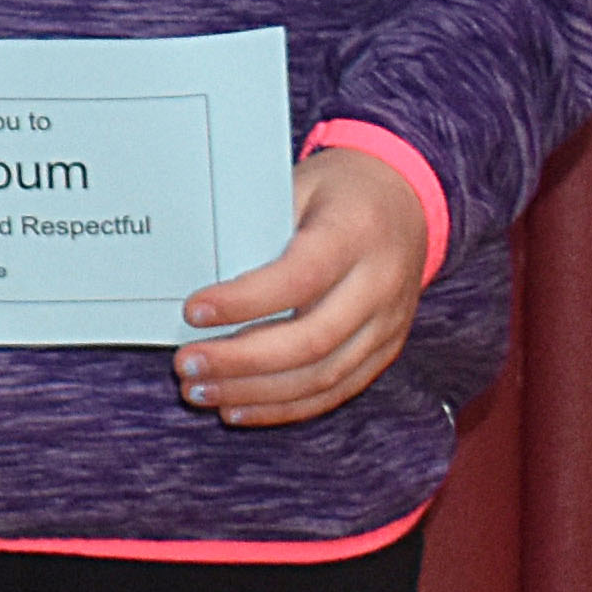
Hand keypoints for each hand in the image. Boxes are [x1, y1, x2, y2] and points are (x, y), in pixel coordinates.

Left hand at [176, 146, 432, 430]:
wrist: (405, 203)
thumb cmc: (336, 193)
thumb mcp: (297, 185)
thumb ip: (256, 225)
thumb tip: (191, 270)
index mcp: (355, 233)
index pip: (300, 277)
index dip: (245, 301)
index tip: (193, 311)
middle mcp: (381, 284)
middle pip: (312, 339)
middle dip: (242, 361)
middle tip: (186, 365)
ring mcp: (388, 323)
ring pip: (324, 375)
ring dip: (255, 392)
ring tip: (200, 391)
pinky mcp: (385, 349)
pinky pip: (336, 390)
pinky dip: (284, 406)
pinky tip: (237, 406)